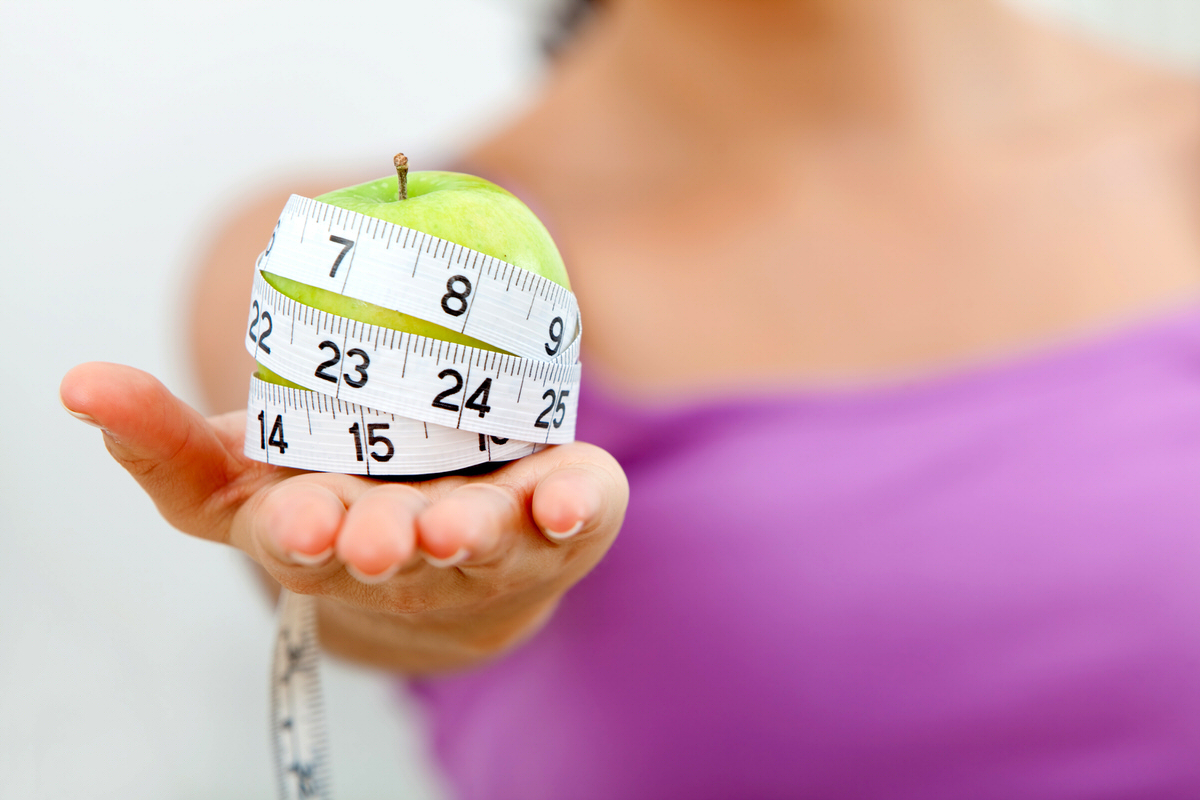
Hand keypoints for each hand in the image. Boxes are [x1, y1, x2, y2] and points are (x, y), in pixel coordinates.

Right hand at [59, 362, 627, 673]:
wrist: (460, 552)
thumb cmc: (344, 493)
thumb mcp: (247, 468)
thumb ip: (167, 439)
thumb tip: (78, 384)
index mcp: (321, 534)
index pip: (293, 541)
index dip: (296, 531)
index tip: (299, 519)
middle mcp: (402, 552)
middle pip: (386, 555)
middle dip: (378, 545)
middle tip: (373, 534)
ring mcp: (486, 544)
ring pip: (480, 545)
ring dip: (473, 534)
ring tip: (463, 522)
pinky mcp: (559, 525)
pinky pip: (573, 520)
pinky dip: (572, 509)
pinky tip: (567, 494)